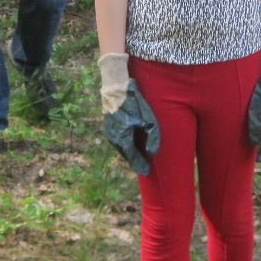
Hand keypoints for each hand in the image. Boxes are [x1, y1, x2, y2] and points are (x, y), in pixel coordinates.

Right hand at [98, 53, 159, 174]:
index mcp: (123, 139)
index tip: (146, 171)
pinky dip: (124, 144)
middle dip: (135, 160)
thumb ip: (152, 137)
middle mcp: (114, 139)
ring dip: (129, 152)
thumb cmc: (134, 103)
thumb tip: (152, 153)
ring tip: (139, 154)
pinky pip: (117, 140)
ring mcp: (109, 133)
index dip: (140, 165)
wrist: (116, 89)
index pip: (132, 158)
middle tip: (144, 164)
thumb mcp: (149, 119)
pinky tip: (131, 142)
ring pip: (121, 147)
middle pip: (126, 154)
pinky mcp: (107, 126)